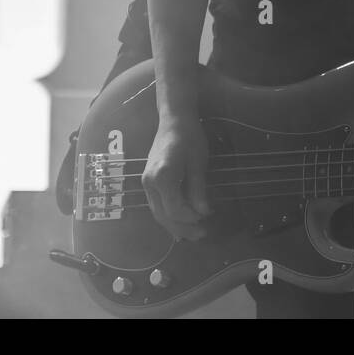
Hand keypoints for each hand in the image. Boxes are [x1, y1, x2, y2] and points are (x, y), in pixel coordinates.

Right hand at [142, 114, 211, 240]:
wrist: (174, 119)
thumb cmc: (189, 137)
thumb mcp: (198, 162)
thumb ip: (198, 189)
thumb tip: (203, 213)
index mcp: (162, 177)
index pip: (174, 209)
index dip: (190, 218)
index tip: (207, 218)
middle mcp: (149, 183)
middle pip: (163, 215)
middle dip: (182, 228)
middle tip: (202, 234)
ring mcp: (146, 183)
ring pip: (158, 213)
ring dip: (175, 225)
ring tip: (193, 233)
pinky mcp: (148, 182)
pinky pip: (157, 205)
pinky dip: (168, 216)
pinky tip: (180, 223)